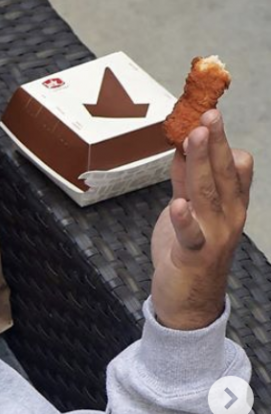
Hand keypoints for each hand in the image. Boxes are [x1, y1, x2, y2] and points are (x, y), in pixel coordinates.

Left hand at [150, 110, 253, 329]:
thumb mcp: (187, 209)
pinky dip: (184, 219)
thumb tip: (181, 147)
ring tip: (194, 138)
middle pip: (223, 173)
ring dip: (200, 163)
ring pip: (207, 194)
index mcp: (231, 203)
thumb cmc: (188, 253)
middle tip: (207, 114)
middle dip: (215, 142)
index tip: (209, 112)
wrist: (189, 301)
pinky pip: (190, 234)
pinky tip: (178, 203)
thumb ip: (185, 181)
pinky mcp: (194, 255)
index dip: (222, 140)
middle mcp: (229, 216)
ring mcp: (214, 236)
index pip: (234, 165)